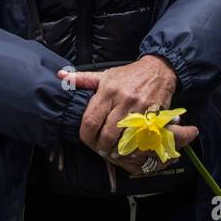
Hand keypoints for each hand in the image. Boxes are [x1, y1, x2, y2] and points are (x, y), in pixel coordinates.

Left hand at [56, 56, 192, 173]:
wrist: (159, 69)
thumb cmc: (129, 74)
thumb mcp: (105, 74)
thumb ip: (83, 79)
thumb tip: (61, 75)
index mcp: (108, 90)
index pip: (91, 120)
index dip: (87, 136)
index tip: (88, 141)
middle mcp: (123, 100)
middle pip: (107, 134)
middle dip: (102, 147)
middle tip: (101, 150)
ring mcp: (139, 108)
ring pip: (125, 139)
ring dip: (118, 150)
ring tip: (114, 151)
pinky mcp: (153, 115)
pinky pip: (142, 137)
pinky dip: (135, 147)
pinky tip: (131, 148)